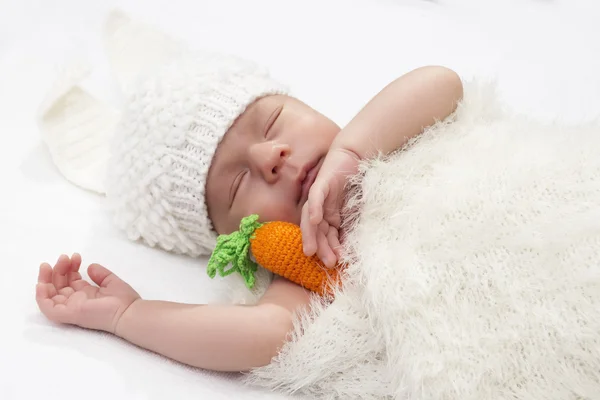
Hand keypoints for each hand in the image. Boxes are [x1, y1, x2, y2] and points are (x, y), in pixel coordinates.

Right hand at [36, 253, 140, 333]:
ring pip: (50, 295)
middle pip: (59, 285)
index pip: (70, 280)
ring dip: (46, 279)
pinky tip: (42, 284)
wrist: (128, 312)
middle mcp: (76, 301)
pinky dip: (41, 297)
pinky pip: (48, 308)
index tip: (76, 256)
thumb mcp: (110, 281)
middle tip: (64, 257)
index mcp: (85, 294)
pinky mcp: (68, 314)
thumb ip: (100, 274)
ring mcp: (71, 308)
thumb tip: (89, 266)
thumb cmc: (123, 300)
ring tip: (48, 265)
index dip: (70, 267)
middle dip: (58, 269)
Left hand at [301, 148, 358, 266]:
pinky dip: (313, 209)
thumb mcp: (355, 208)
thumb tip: (356, 246)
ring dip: (312, 235)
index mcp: (329, 216)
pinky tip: (315, 220)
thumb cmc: (356, 182)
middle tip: (327, 263)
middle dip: (321, 248)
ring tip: (313, 251)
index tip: (334, 265)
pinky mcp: (320, 184)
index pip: (326, 236)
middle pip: (317, 231)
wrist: (354, 156)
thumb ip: (352, 224)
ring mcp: (318, 197)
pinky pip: (314, 198)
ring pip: (310, 219)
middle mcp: (320, 208)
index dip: (329, 250)